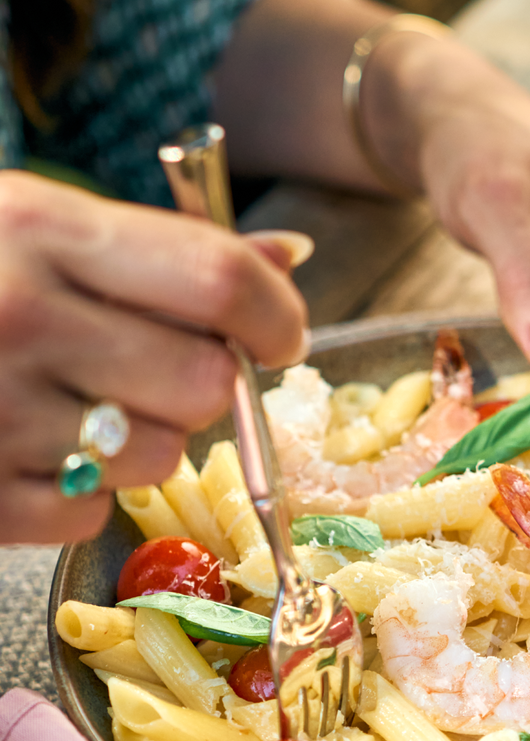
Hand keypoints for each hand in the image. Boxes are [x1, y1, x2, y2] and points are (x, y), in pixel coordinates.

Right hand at [0, 173, 308, 542]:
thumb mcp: (40, 222)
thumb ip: (169, 246)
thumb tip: (291, 255)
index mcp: (40, 230)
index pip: (218, 279)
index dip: (275, 314)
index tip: (280, 332)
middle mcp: (16, 317)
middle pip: (205, 383)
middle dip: (206, 381)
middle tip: (159, 366)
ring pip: (157, 458)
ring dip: (143, 440)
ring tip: (79, 403)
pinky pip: (92, 518)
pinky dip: (83, 494)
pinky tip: (32, 447)